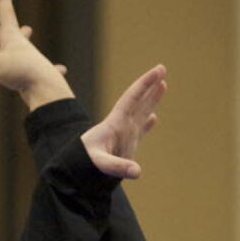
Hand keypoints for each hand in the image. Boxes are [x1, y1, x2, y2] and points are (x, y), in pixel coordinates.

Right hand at [0, 0, 73, 110]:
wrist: (46, 87)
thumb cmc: (20, 72)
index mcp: (11, 39)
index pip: (7, 16)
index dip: (5, 3)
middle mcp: (22, 48)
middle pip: (11, 30)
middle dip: (3, 20)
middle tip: (1, 12)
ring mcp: (31, 61)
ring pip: (24, 47)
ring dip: (23, 37)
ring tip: (27, 29)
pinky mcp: (37, 75)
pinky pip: (43, 69)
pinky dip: (51, 67)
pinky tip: (62, 68)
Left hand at [80, 64, 167, 178]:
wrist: (76, 170)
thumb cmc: (85, 164)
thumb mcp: (100, 164)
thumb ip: (118, 166)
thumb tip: (137, 172)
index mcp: (115, 122)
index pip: (133, 97)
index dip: (145, 83)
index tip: (158, 71)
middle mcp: (121, 124)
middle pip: (138, 100)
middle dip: (150, 85)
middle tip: (162, 69)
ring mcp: (123, 134)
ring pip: (141, 112)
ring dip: (152, 99)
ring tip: (163, 85)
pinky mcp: (125, 145)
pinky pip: (140, 130)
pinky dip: (147, 124)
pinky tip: (154, 118)